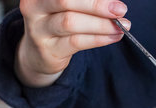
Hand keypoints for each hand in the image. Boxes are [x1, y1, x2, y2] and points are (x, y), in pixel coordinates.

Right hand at [15, 0, 129, 86]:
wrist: (38, 54)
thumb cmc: (57, 21)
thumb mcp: (67, 5)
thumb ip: (84, 1)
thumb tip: (112, 2)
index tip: (113, 0)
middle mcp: (34, 8)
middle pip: (66, 1)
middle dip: (96, 5)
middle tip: (120, 10)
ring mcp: (38, 30)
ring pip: (71, 23)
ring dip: (101, 24)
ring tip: (121, 26)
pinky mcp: (48, 50)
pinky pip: (76, 42)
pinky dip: (98, 39)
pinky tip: (113, 37)